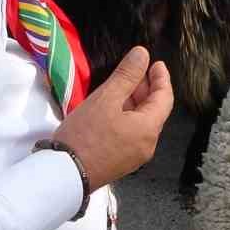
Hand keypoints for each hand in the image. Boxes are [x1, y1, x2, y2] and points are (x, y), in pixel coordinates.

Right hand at [51, 46, 172, 188]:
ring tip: (121, 87)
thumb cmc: (86, 134)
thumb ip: (127, 75)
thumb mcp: (106, 98)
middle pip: (154, 111)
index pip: (165, 98)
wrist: (64, 175)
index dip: (162, 78)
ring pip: (142, 123)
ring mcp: (134, 157)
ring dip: (135, 103)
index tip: (155, 63)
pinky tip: (112, 110)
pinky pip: (131, 135)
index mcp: (149, 128)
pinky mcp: (120, 163)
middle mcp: (147, 144)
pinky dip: (127, 118)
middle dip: (147, 89)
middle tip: (135, 72)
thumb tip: (143, 54)